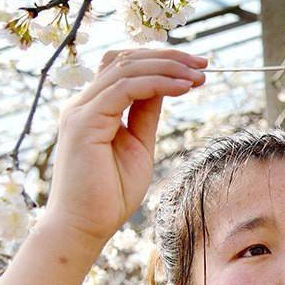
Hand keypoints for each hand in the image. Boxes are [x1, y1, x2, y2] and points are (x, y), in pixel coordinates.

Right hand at [43, 47, 206, 246]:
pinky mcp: (83, 123)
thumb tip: (167, 86)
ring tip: (198, 75)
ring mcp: (80, 111)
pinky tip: (182, 87)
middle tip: (203, 63)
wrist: (84, 227)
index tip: (197, 68)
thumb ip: (146, 115)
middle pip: (124, 59)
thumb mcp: (139, 146)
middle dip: (168, 56)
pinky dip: (156, 83)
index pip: (124, 66)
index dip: (161, 60)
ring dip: (167, 67)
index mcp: (95, 108)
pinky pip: (124, 89)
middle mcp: (83, 104)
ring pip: (125, 68)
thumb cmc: (110, 195)